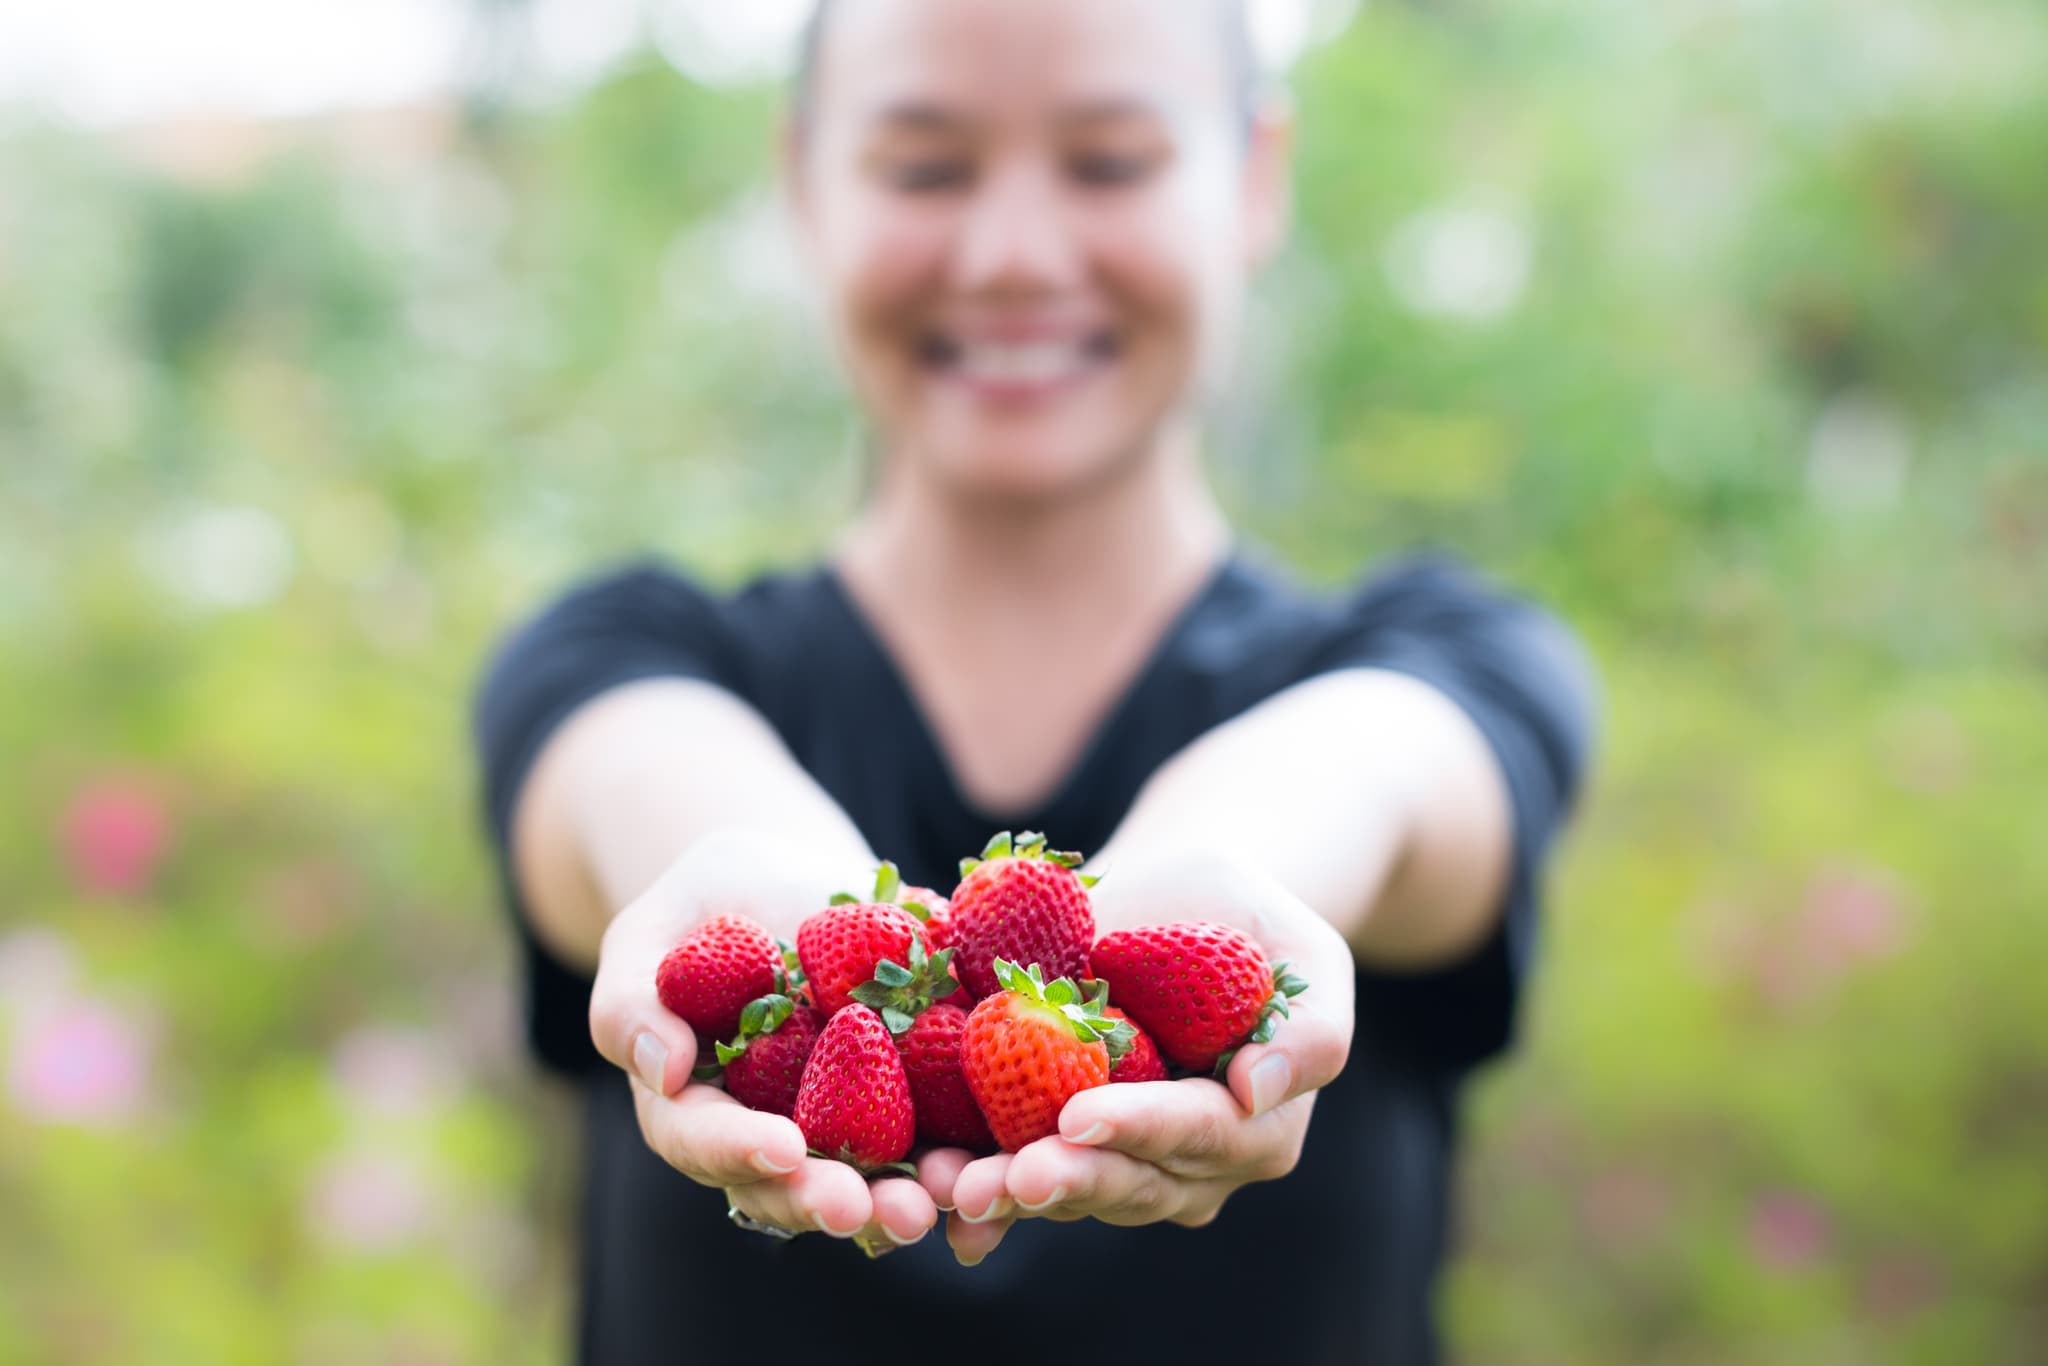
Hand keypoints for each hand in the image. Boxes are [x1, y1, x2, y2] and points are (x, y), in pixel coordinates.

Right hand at [587, 829, 942, 1254]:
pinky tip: (996, 1156)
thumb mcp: (651, 933)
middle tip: (871, 1211)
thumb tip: (659, 1069)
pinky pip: (939, 1132)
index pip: (707, 1143)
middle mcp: (772, 1134)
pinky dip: (967, 1151)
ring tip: (944, 1201)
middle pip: (793, 1184)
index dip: (742, 1153)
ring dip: (906, 1197)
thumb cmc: (703, 902)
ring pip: (871, 1179)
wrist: (793, 873)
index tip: (783, 1150)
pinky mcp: (912, 1094)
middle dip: (833, 1200)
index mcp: (697, 1110)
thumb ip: (631, 1000)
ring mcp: (844, 1121)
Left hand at [930, 848, 1354, 1264]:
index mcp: (1251, 1126)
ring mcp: (1113, 1162)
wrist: (1169, 901)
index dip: (1137, 1128)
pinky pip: (1009, 1171)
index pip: (1196, 1133)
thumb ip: (1310, 1028)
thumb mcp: (1302, 949)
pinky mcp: (1048, 1143)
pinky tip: (921, 1186)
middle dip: (1060, 1180)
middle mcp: (1182, 1165)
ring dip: (1000, 1192)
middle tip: (1003, 1178)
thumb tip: (1256, 1090)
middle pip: (1123, 1182)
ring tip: (945, 1185)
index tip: (1079, 1116)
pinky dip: (965, 1180)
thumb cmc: (1244, 918)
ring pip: (1061, 1189)